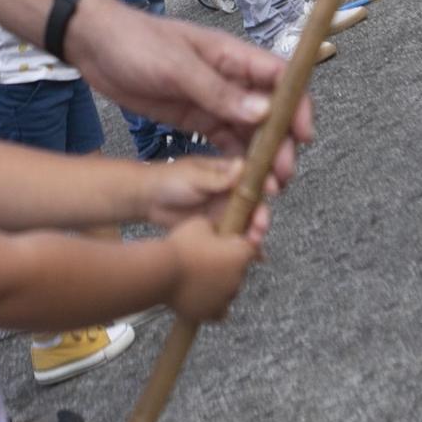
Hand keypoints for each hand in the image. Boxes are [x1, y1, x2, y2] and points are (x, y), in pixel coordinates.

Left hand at [63, 0, 310, 181]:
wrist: (93, 44)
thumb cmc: (135, 42)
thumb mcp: (176, 66)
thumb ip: (218, 91)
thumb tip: (264, 112)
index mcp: (231, 56)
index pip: (280, 78)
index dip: (298, 106)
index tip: (303, 137)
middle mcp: (229, 79)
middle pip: (270, 112)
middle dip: (280, 144)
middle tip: (280, 178)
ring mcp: (211, 100)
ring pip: (248, 132)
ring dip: (259, 158)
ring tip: (264, 190)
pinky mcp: (193, 118)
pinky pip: (222, 141)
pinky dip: (233, 161)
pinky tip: (238, 183)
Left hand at [142, 156, 274, 250]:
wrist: (147, 200)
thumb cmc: (170, 180)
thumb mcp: (195, 176)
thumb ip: (219, 177)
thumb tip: (243, 165)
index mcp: (227, 172)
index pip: (254, 177)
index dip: (267, 183)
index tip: (274, 191)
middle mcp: (230, 192)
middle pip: (255, 204)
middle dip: (262, 215)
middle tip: (260, 226)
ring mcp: (224, 211)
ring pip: (247, 222)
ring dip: (255, 232)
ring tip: (254, 242)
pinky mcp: (217, 229)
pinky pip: (235, 238)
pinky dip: (244, 247)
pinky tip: (255, 257)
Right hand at [164, 217, 258, 321]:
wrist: (162, 272)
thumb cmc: (182, 245)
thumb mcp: (200, 223)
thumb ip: (215, 227)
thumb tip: (216, 231)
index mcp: (240, 255)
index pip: (251, 249)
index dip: (237, 245)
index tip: (226, 244)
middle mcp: (238, 278)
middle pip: (239, 271)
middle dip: (227, 265)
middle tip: (207, 258)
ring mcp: (225, 298)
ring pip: (229, 291)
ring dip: (220, 284)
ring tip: (200, 277)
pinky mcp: (211, 313)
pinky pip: (219, 311)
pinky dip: (213, 304)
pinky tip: (202, 295)